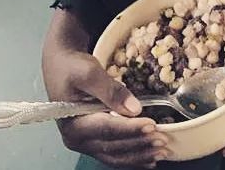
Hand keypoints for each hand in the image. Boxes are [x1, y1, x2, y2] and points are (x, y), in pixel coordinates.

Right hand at [42, 12, 168, 167]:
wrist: (61, 66)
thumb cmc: (72, 67)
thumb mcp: (88, 72)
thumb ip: (110, 90)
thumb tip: (134, 108)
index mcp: (74, 125)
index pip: (107, 129)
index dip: (131, 129)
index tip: (152, 125)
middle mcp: (78, 140)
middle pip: (113, 147)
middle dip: (139, 145)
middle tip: (163, 141)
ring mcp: (85, 142)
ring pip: (115, 155)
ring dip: (139, 155)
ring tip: (162, 151)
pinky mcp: (94, 140)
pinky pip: (114, 153)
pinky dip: (132, 157)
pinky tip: (149, 158)